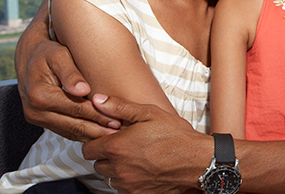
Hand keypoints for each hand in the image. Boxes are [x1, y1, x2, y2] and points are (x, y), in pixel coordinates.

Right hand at [15, 4, 119, 140]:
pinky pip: (64, 131)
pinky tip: (100, 134)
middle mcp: (34, 111)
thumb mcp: (59, 56)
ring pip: (70, 133)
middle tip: (121, 133)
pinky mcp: (39, 121)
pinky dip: (82, 134)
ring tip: (115, 136)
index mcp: (40, 95)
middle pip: (74, 125)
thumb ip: (71, 73)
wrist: (28, 56)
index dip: (99, 115)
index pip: (76, 109)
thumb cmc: (48, 51)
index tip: (118, 119)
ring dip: (92, 136)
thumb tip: (82, 90)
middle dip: (98, 130)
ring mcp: (35, 118)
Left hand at [84, 94, 211, 193]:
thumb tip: (98, 100)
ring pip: (109, 178)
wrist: (197, 161)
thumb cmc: (176, 136)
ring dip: (116, 169)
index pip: (87, 149)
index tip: (109, 138)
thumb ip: (119, 107)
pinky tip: (142, 169)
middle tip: (124, 146)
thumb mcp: (149, 113)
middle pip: (97, 164)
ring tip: (135, 157)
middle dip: (106, 155)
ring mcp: (128, 184)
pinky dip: (128, 180)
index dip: (96, 142)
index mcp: (116, 147)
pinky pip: (122, 188)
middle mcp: (118, 169)